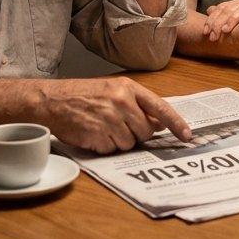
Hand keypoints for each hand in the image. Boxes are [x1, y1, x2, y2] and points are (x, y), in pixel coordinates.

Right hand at [37, 77, 190, 154]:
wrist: (51, 101)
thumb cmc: (80, 96)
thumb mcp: (112, 90)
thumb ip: (137, 104)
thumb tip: (159, 123)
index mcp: (128, 88)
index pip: (160, 107)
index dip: (176, 123)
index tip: (187, 135)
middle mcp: (122, 102)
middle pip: (146, 131)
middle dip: (135, 134)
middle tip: (117, 125)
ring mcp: (110, 119)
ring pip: (130, 143)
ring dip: (118, 141)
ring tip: (101, 127)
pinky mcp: (98, 135)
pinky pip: (112, 150)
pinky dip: (104, 147)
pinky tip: (92, 134)